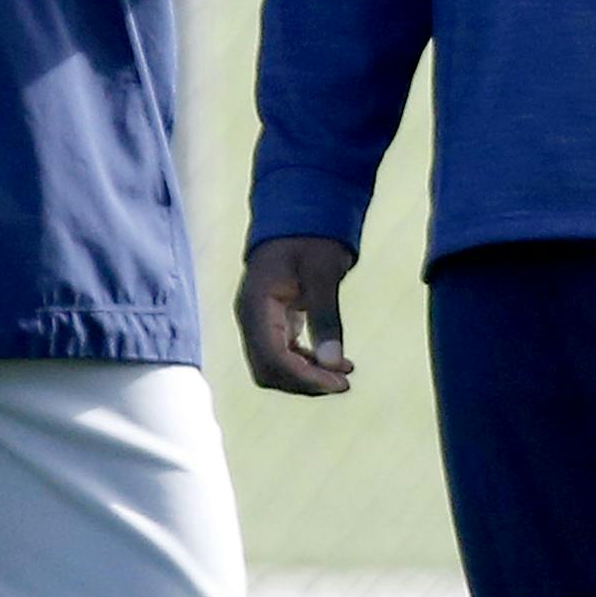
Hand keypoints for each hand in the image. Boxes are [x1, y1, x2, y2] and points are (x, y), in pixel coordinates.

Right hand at [236, 235, 355, 395]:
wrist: (301, 213)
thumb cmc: (311, 237)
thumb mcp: (323, 272)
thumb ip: (326, 316)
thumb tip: (332, 362)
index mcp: (256, 305)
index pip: (272, 359)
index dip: (304, 378)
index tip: (338, 383)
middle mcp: (251, 317)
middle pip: (269, 370)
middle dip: (305, 383)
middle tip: (343, 383)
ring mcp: (260, 320)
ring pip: (276, 367)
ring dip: (308, 376)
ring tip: (344, 376)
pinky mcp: (272, 321)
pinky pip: (284, 354)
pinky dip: (307, 363)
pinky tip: (335, 363)